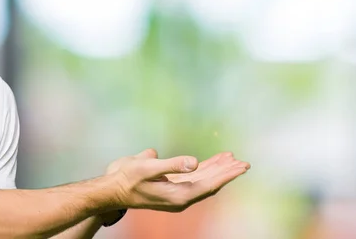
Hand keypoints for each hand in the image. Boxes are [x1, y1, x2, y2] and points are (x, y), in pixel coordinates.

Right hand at [105, 149, 249, 212]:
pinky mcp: (171, 187)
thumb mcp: (147, 168)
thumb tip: (194, 162)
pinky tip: (209, 162)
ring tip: (231, 158)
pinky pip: (193, 179)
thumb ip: (172, 165)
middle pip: (210, 184)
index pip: (210, 184)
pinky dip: (204, 169)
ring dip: (216, 169)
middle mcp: (181, 197)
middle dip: (226, 172)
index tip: (241, 166)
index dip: (226, 175)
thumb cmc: (127, 178)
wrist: (112, 190)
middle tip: (244, 162)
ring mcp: (176, 193)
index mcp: (179, 195)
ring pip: (203, 181)